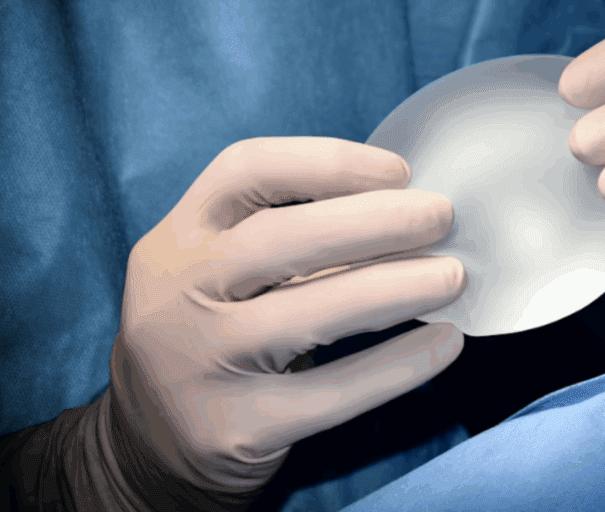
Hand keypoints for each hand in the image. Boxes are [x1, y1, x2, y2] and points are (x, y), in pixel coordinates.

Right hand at [101, 137, 466, 510]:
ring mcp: (201, 364)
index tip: (398, 171)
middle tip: (441, 217)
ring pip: (313, 313)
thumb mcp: (219, 271)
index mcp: (178, 237)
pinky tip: (444, 344)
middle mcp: (177, 294)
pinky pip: (335, 393)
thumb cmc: (212, 332)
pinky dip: (399, 365)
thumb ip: (287, 237)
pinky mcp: (235, 428)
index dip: (329, 161)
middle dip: (376, 220)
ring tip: (452, 277)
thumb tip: (403, 208)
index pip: (247, 170)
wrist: (152, 442)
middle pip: (283, 237)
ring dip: (397, 287)